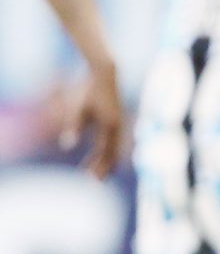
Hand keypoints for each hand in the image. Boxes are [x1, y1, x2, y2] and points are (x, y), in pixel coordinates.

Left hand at [46, 64, 126, 178]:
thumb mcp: (77, 109)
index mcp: (109, 126)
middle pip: (113, 152)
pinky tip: (100, 152)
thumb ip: (73, 127)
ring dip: (107, 159)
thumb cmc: (87, 90)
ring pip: (115, 147)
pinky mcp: (117, 119)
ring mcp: (119, 123)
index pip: (104, 151)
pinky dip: (109, 149)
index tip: (90, 176)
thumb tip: (66, 146)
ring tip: (99, 170)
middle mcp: (117, 126)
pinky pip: (115, 140)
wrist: (104, 73)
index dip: (98, 164)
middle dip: (105, 166)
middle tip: (96, 180)